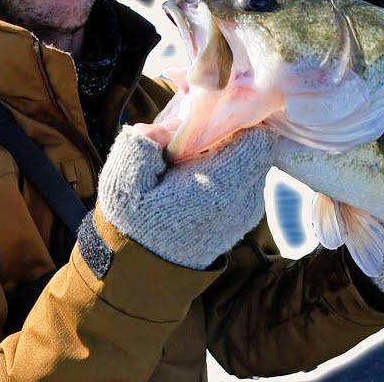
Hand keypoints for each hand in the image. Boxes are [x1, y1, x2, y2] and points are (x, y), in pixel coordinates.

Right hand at [97, 125, 273, 269]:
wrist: (145, 270)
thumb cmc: (133, 222)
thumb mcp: (123, 181)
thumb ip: (141, 145)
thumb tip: (168, 125)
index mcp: (220, 187)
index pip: (258, 136)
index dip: (237, 118)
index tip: (212, 114)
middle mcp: (244, 199)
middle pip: (260, 146)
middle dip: (235, 132)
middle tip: (202, 130)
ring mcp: (250, 209)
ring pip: (255, 161)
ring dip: (232, 151)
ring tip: (197, 155)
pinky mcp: (247, 215)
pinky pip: (249, 178)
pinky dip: (232, 169)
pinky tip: (201, 174)